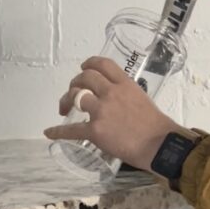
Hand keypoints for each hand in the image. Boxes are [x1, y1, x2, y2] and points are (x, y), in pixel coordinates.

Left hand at [43, 56, 177, 170]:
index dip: (89, 63)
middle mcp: (111, 93)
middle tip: (73, 92)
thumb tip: (118, 101)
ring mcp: (102, 111)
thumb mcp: (142, 98)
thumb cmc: (156, 125)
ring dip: (66, 100)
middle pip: (85, 78)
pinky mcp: (95, 131)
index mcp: (125, 84)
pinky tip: (50, 131)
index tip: (83, 68)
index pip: (103, 64)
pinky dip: (58, 131)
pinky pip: (71, 129)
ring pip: (75, 96)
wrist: (159, 145)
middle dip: (75, 82)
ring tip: (64, 108)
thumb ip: (127, 95)